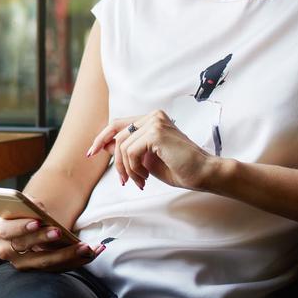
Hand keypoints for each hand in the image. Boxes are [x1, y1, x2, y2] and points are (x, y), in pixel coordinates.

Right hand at [0, 197, 104, 272]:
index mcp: (1, 230)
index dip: (22, 226)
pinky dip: (77, 260)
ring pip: (45, 262)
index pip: (9, 230)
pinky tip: (94, 251)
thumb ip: (30, 205)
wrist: (30, 225)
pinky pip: (58, 268)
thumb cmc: (27, 212)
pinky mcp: (40, 271)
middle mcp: (7, 251)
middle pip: (27, 248)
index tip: (38, 221)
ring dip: (68, 255)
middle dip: (45, 239)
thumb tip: (40, 209)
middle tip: (61, 232)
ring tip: (86, 247)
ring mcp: (23, 264)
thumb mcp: (26, 205)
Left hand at [86, 110, 220, 191]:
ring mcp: (155, 122)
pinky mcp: (156, 133)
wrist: (205, 174)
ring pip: (122, 146)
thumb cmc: (181, 169)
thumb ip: (128, 150)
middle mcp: (153, 116)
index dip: (102, 138)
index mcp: (152, 119)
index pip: (118, 124)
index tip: (91, 153)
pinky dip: (133, 169)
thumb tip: (104, 146)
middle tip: (121, 180)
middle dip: (114, 159)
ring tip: (140, 181)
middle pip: (117, 134)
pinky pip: (130, 152)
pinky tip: (145, 178)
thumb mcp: (147, 160)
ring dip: (127, 169)